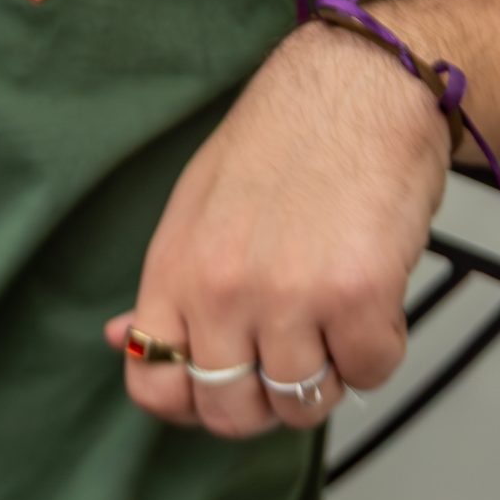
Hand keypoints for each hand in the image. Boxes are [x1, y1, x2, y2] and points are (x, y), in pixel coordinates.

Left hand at [102, 25, 448, 437]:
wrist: (356, 86)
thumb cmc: (281, 144)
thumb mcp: (197, 208)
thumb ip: (169, 287)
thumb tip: (122, 342)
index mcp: (174, 269)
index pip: (152, 385)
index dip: (188, 403)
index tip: (223, 382)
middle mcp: (221, 291)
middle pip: (230, 413)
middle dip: (264, 400)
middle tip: (291, 352)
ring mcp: (288, 297)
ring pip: (303, 405)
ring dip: (327, 374)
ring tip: (333, 315)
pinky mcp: (357, 297)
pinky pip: (369, 374)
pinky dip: (377, 348)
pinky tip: (371, 298)